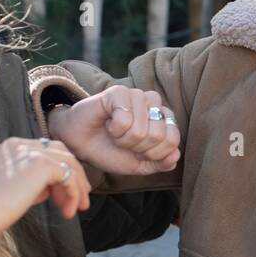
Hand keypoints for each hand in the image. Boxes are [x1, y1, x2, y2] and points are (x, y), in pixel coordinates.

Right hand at [0, 137, 90, 253]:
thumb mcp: (9, 190)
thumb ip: (29, 182)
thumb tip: (50, 189)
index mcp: (9, 148)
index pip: (45, 152)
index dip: (58, 173)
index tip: (63, 197)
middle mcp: (19, 144)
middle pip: (60, 153)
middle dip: (74, 176)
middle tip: (81, 200)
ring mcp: (30, 152)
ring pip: (68, 163)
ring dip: (76, 187)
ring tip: (76, 209)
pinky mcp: (40, 164)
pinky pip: (68, 176)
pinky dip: (72, 193)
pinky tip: (67, 211)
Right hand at [46, 85, 180, 176]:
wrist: (80, 144)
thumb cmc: (110, 151)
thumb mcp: (139, 164)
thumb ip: (160, 162)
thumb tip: (175, 156)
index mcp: (163, 119)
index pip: (173, 140)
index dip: (153, 154)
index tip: (137, 152)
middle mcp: (154, 104)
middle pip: (158, 135)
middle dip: (137, 147)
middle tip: (123, 141)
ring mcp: (138, 95)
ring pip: (142, 129)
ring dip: (124, 139)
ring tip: (115, 132)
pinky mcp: (120, 92)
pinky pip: (125, 119)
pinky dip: (114, 129)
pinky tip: (107, 122)